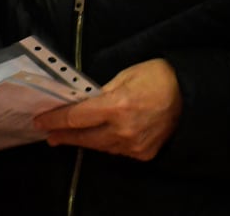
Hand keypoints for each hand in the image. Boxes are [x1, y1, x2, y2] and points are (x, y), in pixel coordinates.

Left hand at [33, 58, 181, 160]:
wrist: (189, 93)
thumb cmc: (156, 76)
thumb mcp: (124, 76)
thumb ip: (100, 93)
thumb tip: (81, 103)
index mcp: (117, 106)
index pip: (76, 117)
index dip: (55, 120)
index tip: (40, 120)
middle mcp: (123, 130)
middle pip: (84, 137)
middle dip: (63, 135)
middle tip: (48, 134)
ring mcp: (134, 145)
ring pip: (99, 146)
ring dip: (83, 141)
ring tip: (67, 137)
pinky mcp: (143, 154)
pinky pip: (117, 150)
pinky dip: (105, 143)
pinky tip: (97, 138)